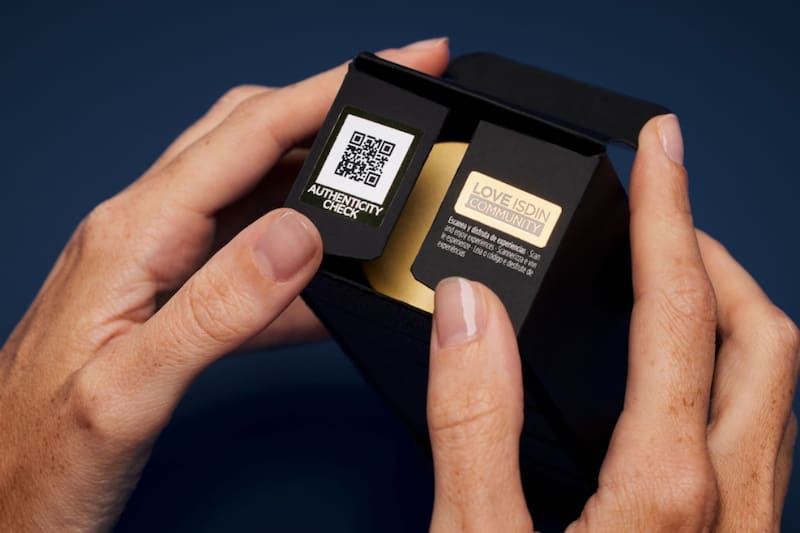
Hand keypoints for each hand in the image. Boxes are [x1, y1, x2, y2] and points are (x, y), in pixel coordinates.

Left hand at [0, 38, 449, 530]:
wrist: (1, 493)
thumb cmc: (47, 450)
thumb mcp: (131, 388)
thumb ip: (219, 308)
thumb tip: (300, 234)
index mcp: (134, 234)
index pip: (249, 134)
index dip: (331, 91)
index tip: (395, 67)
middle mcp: (145, 229)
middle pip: (251, 134)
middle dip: (332, 107)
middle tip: (398, 104)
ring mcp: (158, 256)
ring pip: (254, 182)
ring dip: (322, 172)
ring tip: (381, 180)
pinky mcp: (171, 288)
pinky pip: (248, 245)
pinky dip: (302, 246)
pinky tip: (334, 271)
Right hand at [425, 115, 798, 531]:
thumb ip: (471, 421)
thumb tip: (467, 311)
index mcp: (665, 485)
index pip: (676, 309)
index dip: (667, 214)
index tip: (662, 152)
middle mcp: (732, 502)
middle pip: (762, 336)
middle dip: (713, 257)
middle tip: (662, 219)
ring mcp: (746, 530)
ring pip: (774, 387)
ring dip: (730, 314)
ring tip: (671, 279)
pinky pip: (758, 437)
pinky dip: (727, 378)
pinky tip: (675, 386)